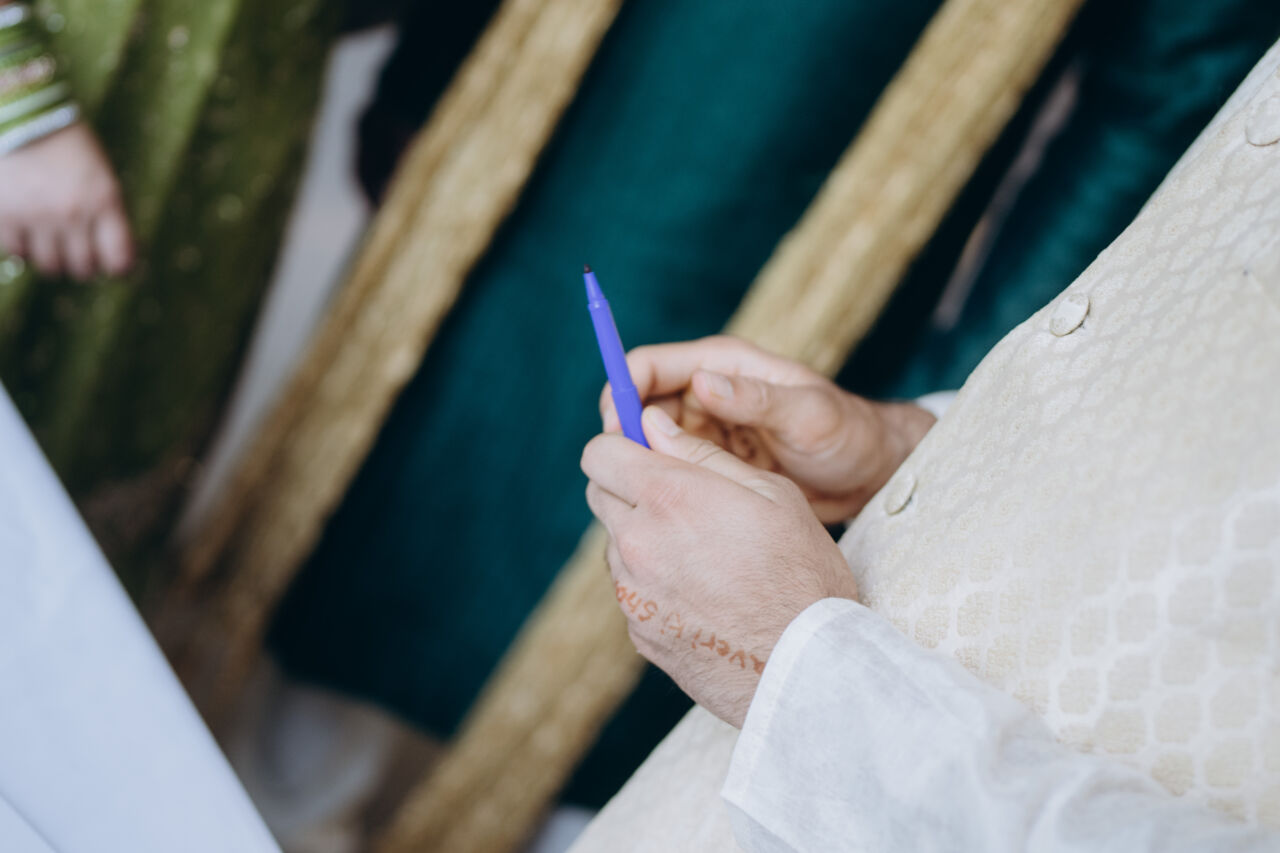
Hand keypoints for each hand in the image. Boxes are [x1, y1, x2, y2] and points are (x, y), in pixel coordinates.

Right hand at [0, 122, 133, 280]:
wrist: (21, 115)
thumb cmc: (67, 144)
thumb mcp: (100, 173)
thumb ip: (108, 212)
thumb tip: (116, 256)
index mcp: (104, 200)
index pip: (119, 257)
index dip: (118, 267)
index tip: (113, 265)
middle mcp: (72, 213)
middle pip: (83, 267)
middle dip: (83, 265)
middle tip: (79, 256)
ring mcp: (37, 216)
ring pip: (51, 266)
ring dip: (54, 261)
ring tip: (52, 246)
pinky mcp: (5, 216)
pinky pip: (18, 252)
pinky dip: (24, 249)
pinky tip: (27, 234)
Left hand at [582, 405, 858, 726]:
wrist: (808, 669)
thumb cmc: (803, 574)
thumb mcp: (771, 493)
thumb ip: (703, 454)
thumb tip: (653, 425)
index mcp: (668, 498)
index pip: (599, 452)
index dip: (620, 442)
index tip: (645, 448)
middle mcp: (637, 543)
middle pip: (599, 493)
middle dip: (629, 484)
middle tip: (681, 497)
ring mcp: (632, 593)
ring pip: (616, 543)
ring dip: (644, 536)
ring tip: (704, 553)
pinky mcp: (638, 632)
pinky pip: (632, 589)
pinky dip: (655, 582)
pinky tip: (705, 594)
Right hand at [600, 336, 933, 521]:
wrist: (869, 474)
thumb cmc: (847, 434)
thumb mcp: (808, 414)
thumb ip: (757, 399)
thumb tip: (703, 383)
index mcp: (724, 364)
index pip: (649, 366)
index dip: (623, 392)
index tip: (617, 432)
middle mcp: (708, 391)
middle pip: (640, 405)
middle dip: (625, 436)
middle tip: (625, 475)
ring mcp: (708, 428)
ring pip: (650, 441)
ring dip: (642, 462)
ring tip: (644, 497)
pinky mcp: (712, 461)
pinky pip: (671, 467)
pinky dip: (662, 482)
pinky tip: (664, 508)